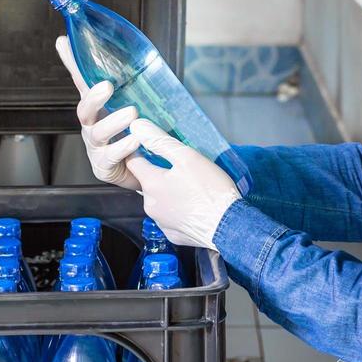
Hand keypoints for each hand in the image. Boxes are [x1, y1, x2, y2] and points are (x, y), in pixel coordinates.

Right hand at [55, 36, 143, 189]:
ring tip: (132, 113)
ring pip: (98, 132)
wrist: (138, 170)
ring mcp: (96, 146)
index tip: (64, 43)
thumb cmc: (128, 135)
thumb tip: (123, 52)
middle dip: (93, 97)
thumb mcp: (127, 106)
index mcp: (95, 108)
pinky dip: (123, 147)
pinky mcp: (104, 166)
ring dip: (114, 122)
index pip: (81, 81)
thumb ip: (123, 84)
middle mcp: (91, 125)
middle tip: (107, 85)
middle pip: (84, 109)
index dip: (71, 62)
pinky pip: (111, 155)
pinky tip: (136, 140)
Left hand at [124, 119, 239, 250]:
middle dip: (159, 173)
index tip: (150, 146)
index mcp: (151, 184)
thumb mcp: (188, 157)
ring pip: (159, 200)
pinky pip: (170, 217)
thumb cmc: (211, 190)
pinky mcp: (173, 234)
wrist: (229, 226)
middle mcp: (150, 205)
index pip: (133, 162)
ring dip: (169, 192)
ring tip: (191, 187)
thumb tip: (138, 127)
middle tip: (181, 167)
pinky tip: (194, 204)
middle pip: (147, 182)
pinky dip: (178, 209)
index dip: (139, 151)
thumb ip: (161, 142)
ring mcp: (161, 222)